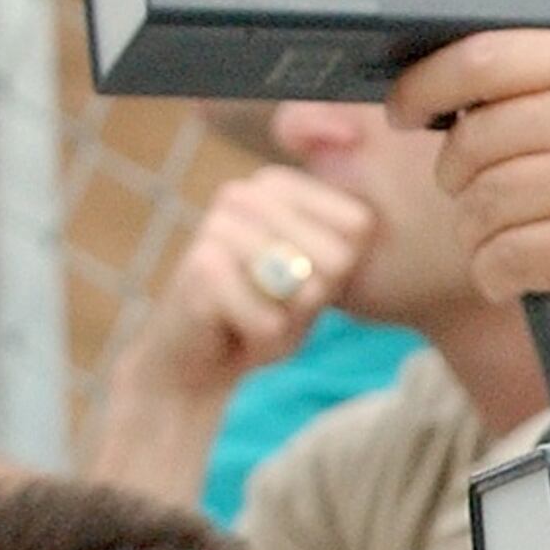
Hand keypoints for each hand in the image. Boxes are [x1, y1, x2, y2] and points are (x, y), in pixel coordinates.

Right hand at [107, 164, 381, 407]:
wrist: (192, 361)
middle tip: (274, 305)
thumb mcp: (314, 292)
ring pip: (306, 290)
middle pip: (337, 258)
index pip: (357, 224)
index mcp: (279, 188)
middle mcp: (246, 194)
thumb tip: (305, 284)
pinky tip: (232, 330)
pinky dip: (263, 341)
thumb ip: (330, 272)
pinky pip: (271, 322)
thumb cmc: (261, 318)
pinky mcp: (201, 267)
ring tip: (252, 316)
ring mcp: (218, 225)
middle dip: (314, 299)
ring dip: (287, 323)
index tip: (303, 281)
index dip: (342, 272)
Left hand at [392, 29, 549, 331]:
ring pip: (484, 204)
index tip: (408, 109)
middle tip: (469, 191)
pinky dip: (495, 273)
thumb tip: (475, 104)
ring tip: (493, 239)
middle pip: (474, 141)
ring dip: (474, 231)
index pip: (485, 59)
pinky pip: (510, 259)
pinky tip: (508, 274)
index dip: (426, 85)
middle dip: (455, 176)